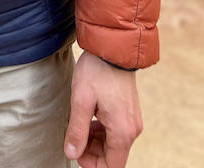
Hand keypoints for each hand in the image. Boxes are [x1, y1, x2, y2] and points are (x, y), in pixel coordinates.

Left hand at [63, 51, 142, 166]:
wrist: (113, 47)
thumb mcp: (81, 101)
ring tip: (77, 124)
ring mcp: (132, 119)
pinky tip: (88, 117)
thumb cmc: (97, 71)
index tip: (76, 152)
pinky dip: (101, 130)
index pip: (111, 166)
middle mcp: (132, 129)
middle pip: (112, 156)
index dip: (92, 164)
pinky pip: (116, 130)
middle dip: (91, 152)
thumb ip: (77, 130)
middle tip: (72, 137)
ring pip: (113, 143)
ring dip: (95, 140)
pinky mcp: (129, 111)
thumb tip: (71, 154)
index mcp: (122, 131)